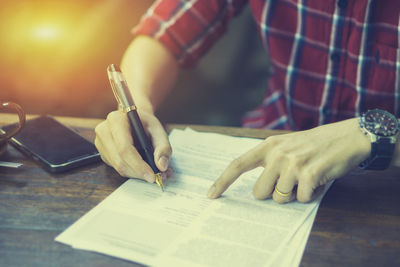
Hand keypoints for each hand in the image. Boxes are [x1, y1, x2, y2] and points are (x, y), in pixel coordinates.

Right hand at [94, 110, 171, 181]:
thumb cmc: (146, 123)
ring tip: (153, 172)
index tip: (152, 175)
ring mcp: (101, 143)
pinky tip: (142, 168)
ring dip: (137, 174)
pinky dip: (132, 171)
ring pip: (118, 167)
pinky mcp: (103, 153)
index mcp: (116, 120)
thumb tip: (161, 165)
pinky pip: (117, 168)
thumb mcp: (158, 130)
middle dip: (139, 172)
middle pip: (120, 160)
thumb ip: (163, 147)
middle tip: (156, 177)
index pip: (124, 148)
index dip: (138, 165)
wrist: (136, 120)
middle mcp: (104, 131)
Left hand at [207, 118, 370, 202]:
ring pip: (281, 198)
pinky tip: (318, 179)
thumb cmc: (314, 145)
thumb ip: (269, 162)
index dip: (223, 181)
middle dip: (274, 193)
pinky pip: (302, 199)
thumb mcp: (286, 145)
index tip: (211, 195)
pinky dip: (311, 195)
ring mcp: (292, 163)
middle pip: (260, 192)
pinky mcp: (309, 174)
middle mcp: (277, 153)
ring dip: (295, 193)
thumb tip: (258, 191)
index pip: (238, 164)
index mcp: (268, 145)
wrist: (346, 137)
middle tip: (291, 181)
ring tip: (307, 177)